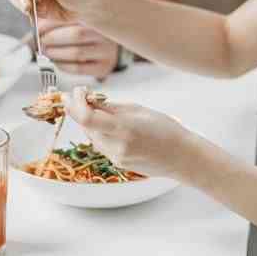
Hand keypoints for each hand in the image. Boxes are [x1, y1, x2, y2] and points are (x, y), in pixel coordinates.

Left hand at [39, 19, 117, 78]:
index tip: (36, 28)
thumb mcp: (75, 19)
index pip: (71, 17)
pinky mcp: (103, 67)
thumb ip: (57, 18)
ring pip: (77, 53)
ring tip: (45, 52)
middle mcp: (105, 33)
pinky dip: (62, 65)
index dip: (50, 23)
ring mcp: (106, 51)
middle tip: (40, 41)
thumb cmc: (87, 31)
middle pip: (76, 34)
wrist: (108, 47)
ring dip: (55, 53)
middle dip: (52, 39)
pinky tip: (56, 61)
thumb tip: (34, 20)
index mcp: (97, 16)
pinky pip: (79, 68)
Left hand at [62, 87, 191, 178]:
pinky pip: (101, 145)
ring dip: (90, 121)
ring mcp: (116, 158)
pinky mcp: (117, 164)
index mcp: (124, 129)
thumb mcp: (139, 110)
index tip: (75, 92)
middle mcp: (117, 146)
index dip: (75, 104)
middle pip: (86, 126)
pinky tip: (111, 125)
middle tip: (84, 95)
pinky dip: (100, 132)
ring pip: (91, 136)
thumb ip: (112, 107)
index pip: (86, 118)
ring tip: (101, 108)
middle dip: (81, 109)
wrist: (181, 157)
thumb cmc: (166, 130)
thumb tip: (90, 101)